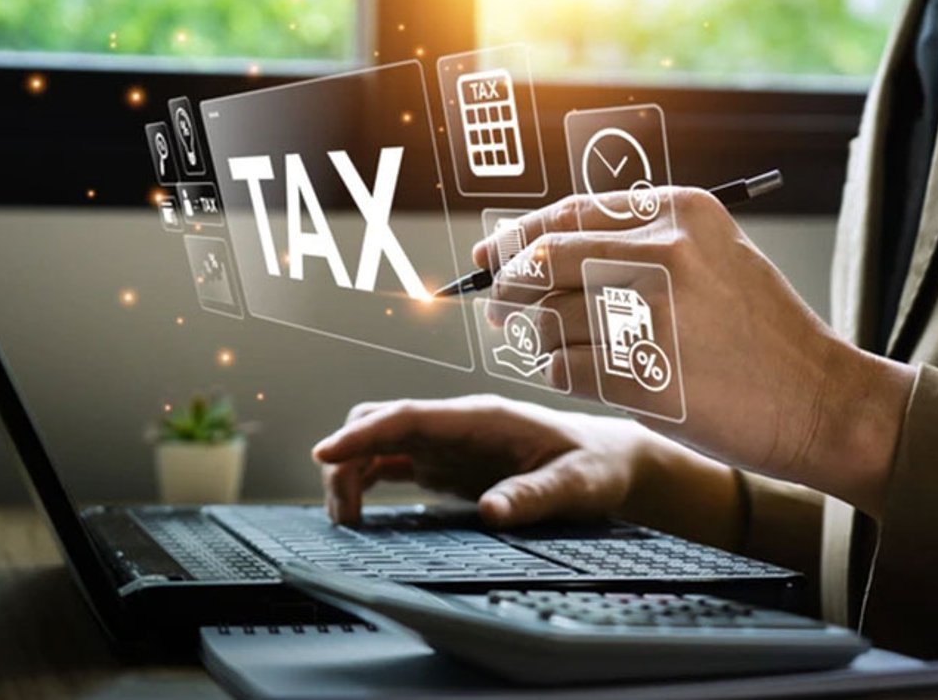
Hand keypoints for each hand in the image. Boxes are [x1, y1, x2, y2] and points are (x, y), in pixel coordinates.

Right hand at [311, 395, 741, 545]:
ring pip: (379, 445)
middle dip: (346, 458)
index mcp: (479, 418)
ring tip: (346, 520)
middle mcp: (454, 425)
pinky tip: (360, 512)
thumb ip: (535, 495)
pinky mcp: (446, 464)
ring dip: (352, 473)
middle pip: (379, 425)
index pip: (406, 417)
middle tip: (341, 511)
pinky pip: (392, 464)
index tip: (325, 453)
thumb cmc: (597, 465)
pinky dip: (366, 482)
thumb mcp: (577, 484)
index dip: (361, 435)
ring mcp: (447, 443)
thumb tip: (494, 512)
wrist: (612, 461)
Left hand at [475, 187, 913, 514]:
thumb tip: (536, 247)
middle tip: (499, 305)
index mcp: (679, 213)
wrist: (820, 400)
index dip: (517, 236)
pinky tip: (575, 373)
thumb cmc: (758, 332)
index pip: (569, 213)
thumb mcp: (712, 256)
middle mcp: (665, 254)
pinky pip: (562, 368)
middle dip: (510, 285)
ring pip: (547, 319)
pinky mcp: (645, 373)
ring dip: (535, 337)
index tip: (491, 255)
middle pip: (544, 261)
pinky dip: (556, 372)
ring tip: (548, 345)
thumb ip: (636, 243)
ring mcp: (654, 315)